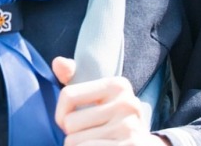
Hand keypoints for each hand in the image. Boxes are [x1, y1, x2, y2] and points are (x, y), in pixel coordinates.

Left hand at [52, 56, 169, 144]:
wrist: (142, 145)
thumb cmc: (109, 117)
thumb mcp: (96, 94)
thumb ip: (73, 75)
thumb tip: (57, 63)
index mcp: (117, 85)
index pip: (68, 95)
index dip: (60, 113)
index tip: (67, 120)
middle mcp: (126, 105)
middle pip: (70, 123)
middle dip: (72, 134)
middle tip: (88, 135)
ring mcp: (130, 130)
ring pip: (74, 142)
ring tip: (94, 142)